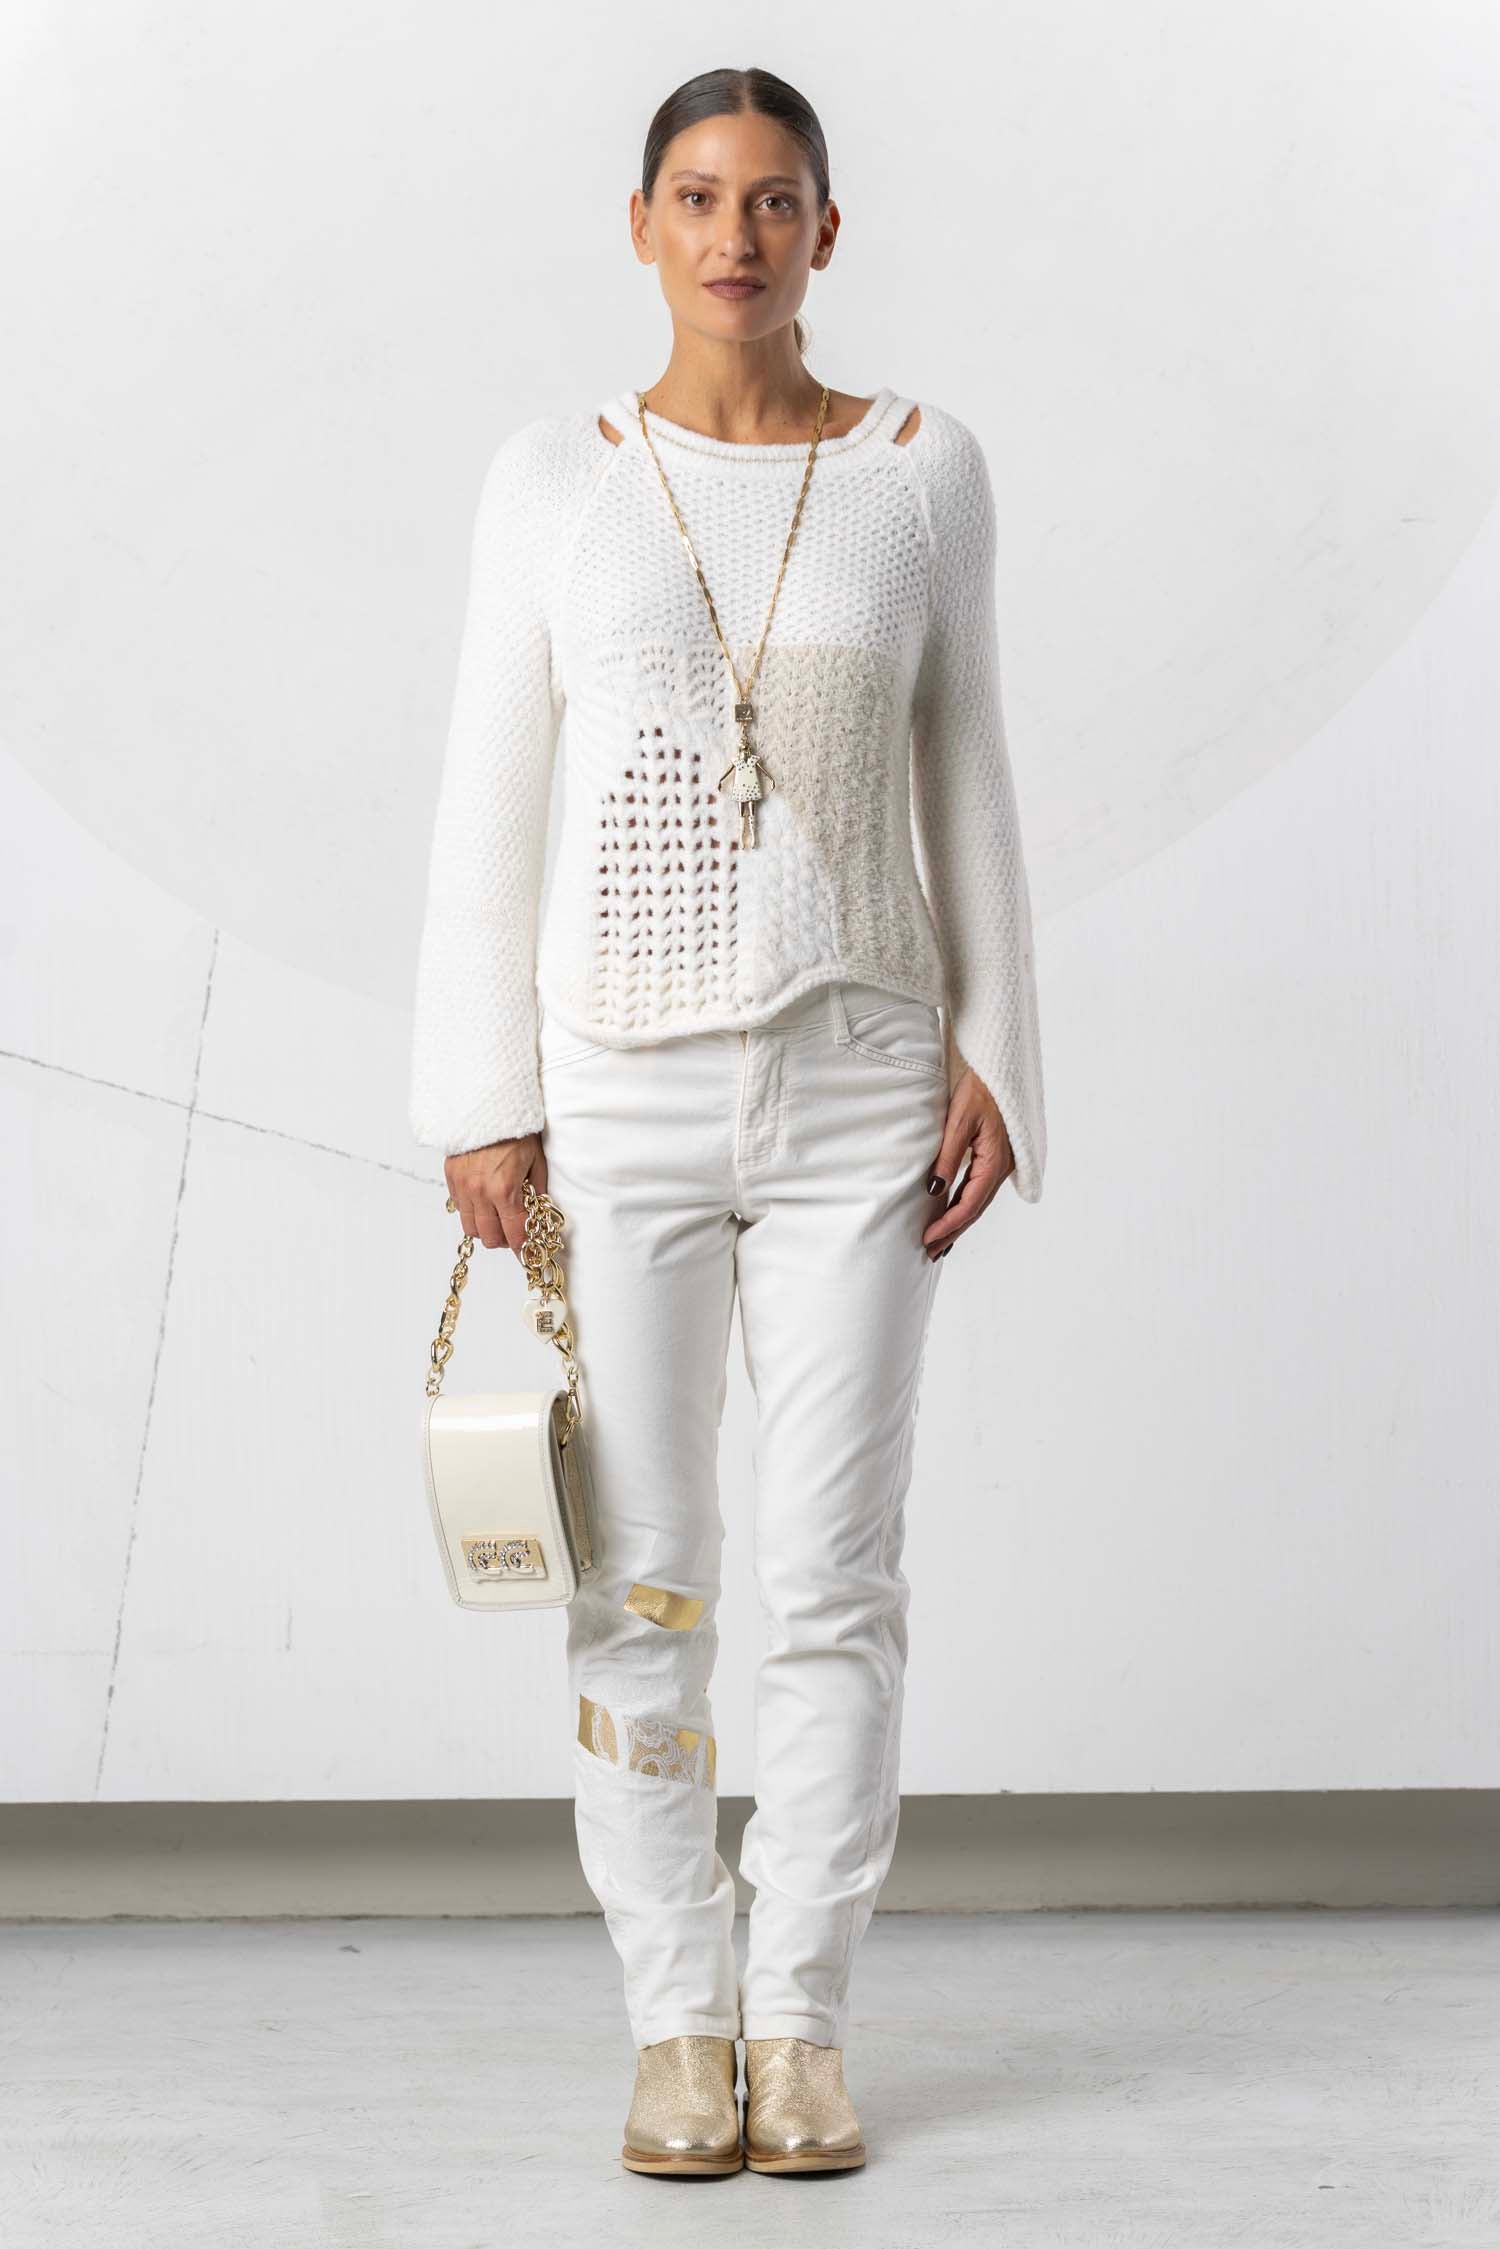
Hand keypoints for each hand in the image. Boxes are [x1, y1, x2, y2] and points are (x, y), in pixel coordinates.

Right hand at [444, 1134, 547, 1259]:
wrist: (488, 1105)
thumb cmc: (515, 1131)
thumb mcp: (536, 1162)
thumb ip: (537, 1192)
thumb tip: (537, 1215)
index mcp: (505, 1190)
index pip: (514, 1234)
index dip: (523, 1247)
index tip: (528, 1249)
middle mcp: (480, 1192)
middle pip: (489, 1238)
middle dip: (504, 1239)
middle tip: (513, 1231)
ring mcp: (462, 1186)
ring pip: (470, 1228)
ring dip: (485, 1227)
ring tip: (497, 1216)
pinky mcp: (451, 1177)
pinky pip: (458, 1208)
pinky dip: (471, 1210)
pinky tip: (483, 1199)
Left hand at [922, 1069, 1013, 1259]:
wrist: (997, 1070)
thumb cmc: (979, 1091)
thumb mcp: (959, 1121)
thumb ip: (948, 1157)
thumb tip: (935, 1191)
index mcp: (994, 1162)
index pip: (969, 1204)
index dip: (948, 1225)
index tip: (927, 1239)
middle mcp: (1001, 1168)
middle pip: (974, 1209)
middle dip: (952, 1232)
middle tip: (929, 1252)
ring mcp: (1000, 1165)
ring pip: (977, 1202)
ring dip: (958, 1223)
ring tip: (938, 1242)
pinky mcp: (994, 1159)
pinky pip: (978, 1190)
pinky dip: (964, 1207)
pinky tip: (951, 1214)